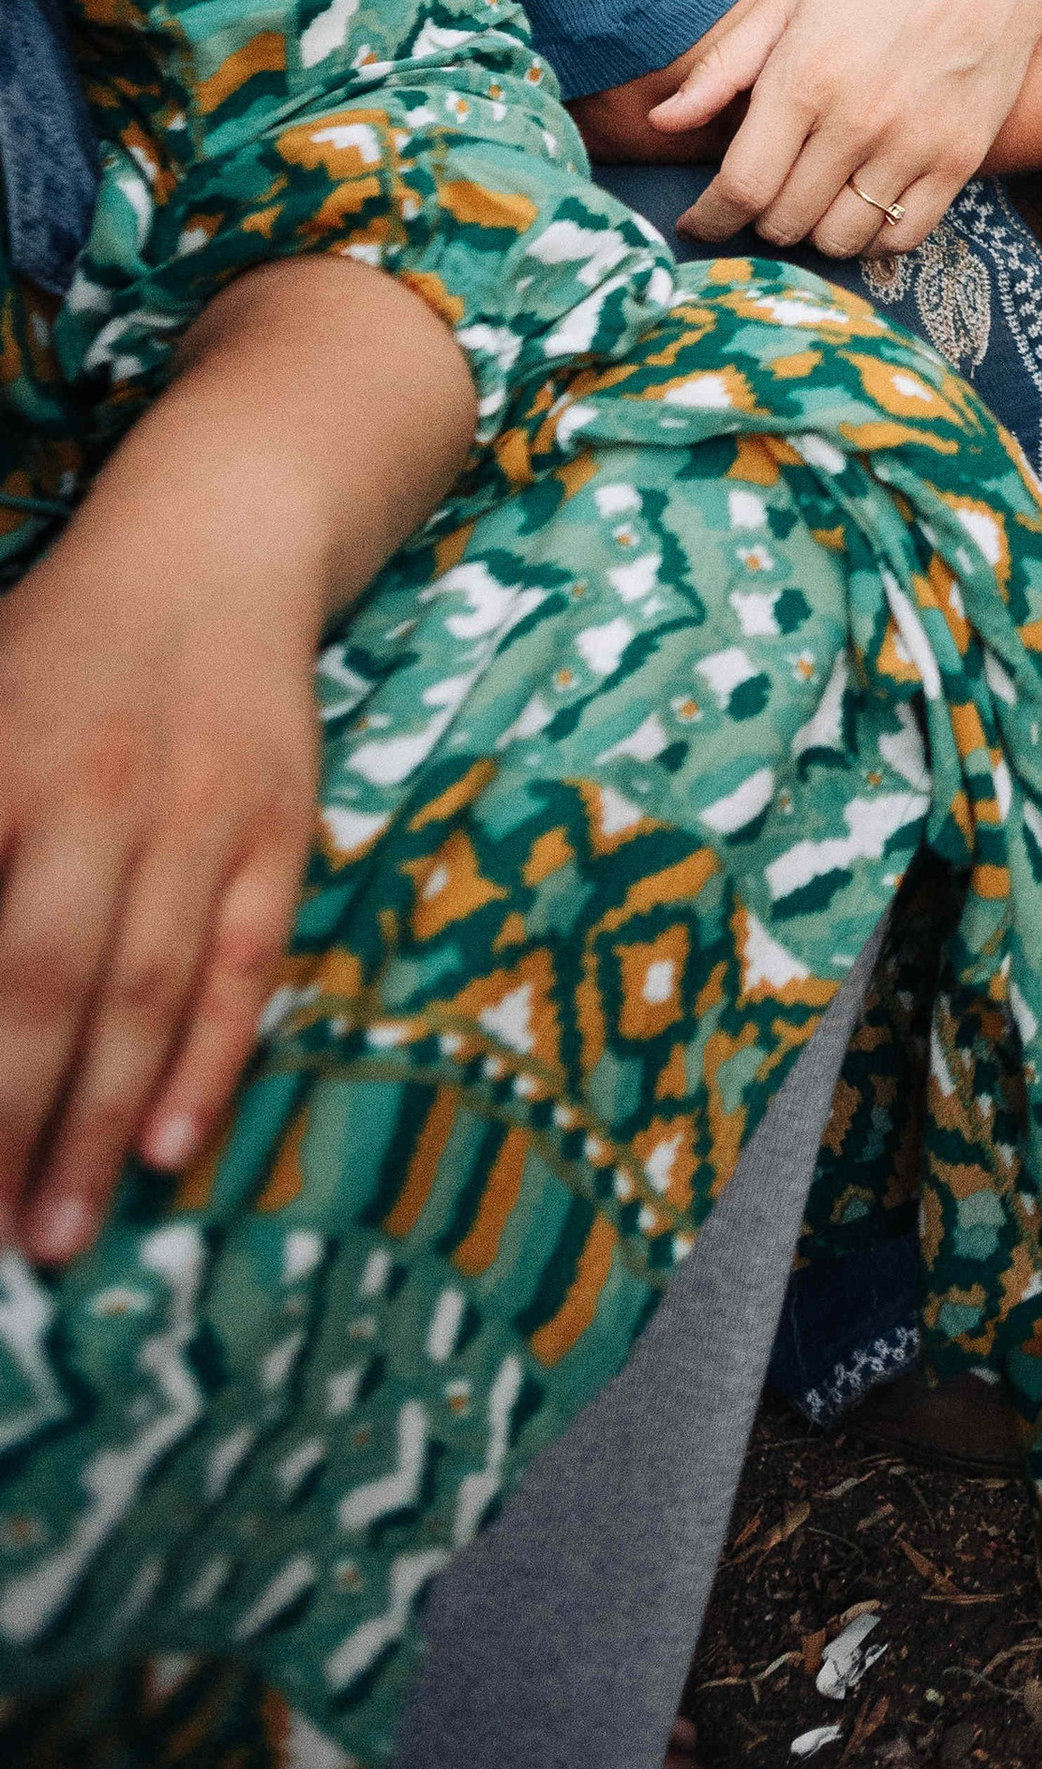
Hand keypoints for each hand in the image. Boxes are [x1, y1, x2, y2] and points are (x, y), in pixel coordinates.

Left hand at [0, 533, 315, 1264]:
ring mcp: (201, 812)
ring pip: (147, 991)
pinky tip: (168, 1148)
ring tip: (53, 1235)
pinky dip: (210, 1060)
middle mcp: (96, 791)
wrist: (221, 539)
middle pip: (42, 982)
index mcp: (0, 765)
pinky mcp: (280, 826)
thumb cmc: (59, 646)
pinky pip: (247, 962)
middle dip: (4, 1122)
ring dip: (96, 1125)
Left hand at [657, 0, 1041, 258]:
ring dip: (814, 231)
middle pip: (785, 221)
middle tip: (761, 196)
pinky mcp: (960, 161)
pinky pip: (900, 238)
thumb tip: (661, 123)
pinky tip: (861, 206)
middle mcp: (859, 120)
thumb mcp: (792, 0)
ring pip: (840, 239)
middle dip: (759, 219)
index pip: (741, 187)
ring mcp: (914, 146)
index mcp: (805, 78)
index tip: (700, 222)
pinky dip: (871, 238)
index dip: (710, 219)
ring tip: (812, 198)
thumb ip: (723, 67)